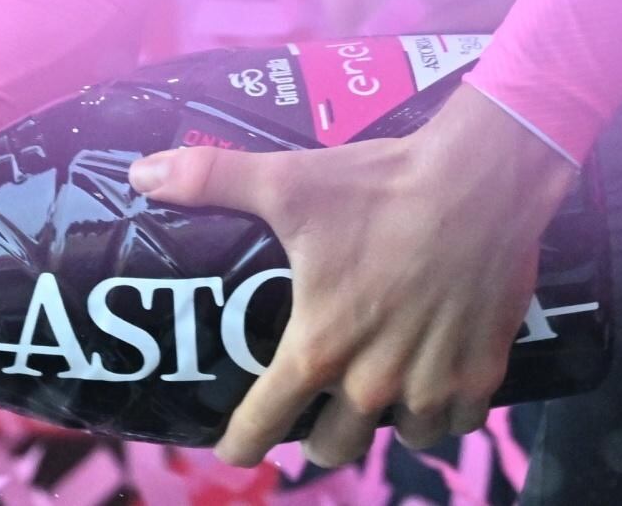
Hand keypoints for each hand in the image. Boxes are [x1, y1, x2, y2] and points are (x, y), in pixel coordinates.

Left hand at [129, 85, 577, 468]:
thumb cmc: (379, 187)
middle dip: (320, 433)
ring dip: (388, 419)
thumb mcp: (288, 182)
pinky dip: (445, 411)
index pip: (264, 425)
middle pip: (335, 446)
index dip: (242, 443)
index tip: (236, 449)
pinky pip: (457, 423)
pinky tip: (435, 383)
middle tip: (319, 401)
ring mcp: (431, 386)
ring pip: (401, 436)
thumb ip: (210, 179)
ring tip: (380, 388)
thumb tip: (140, 173)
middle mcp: (372, 384)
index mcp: (318, 349)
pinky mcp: (482, 374)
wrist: (481, 181)